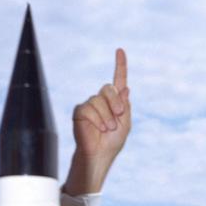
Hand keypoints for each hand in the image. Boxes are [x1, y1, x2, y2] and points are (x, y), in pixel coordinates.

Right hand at [63, 48, 129, 195]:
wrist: (100, 155)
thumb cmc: (113, 142)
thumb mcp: (125, 123)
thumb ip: (125, 105)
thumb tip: (125, 88)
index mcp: (116, 101)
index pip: (118, 80)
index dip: (120, 65)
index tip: (120, 50)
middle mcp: (102, 100)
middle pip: (108, 88)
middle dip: (116, 103)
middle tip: (118, 117)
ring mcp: (90, 105)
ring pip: (98, 100)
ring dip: (106, 116)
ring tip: (107, 129)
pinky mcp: (79, 112)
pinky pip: (88, 108)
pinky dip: (96, 120)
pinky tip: (98, 129)